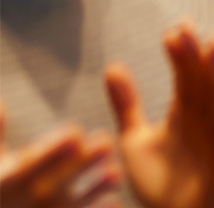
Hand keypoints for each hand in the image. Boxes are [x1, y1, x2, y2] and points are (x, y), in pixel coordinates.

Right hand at [0, 104, 118, 207]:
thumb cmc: (2, 186)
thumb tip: (2, 103)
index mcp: (15, 176)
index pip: (34, 161)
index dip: (53, 149)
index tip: (74, 134)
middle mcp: (34, 194)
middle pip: (60, 179)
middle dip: (81, 162)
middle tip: (106, 143)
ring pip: (76, 202)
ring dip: (96, 188)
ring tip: (114, 174)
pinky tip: (114, 202)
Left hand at [105, 21, 213, 207]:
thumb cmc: (159, 182)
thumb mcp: (134, 138)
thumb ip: (127, 104)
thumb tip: (113, 67)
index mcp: (182, 113)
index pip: (183, 77)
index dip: (179, 54)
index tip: (171, 31)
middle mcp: (202, 118)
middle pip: (201, 79)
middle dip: (196, 53)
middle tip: (188, 25)